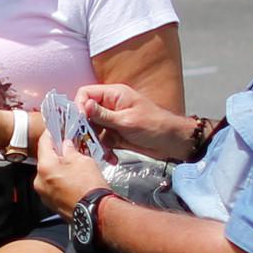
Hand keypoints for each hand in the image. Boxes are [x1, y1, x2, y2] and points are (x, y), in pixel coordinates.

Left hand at [31, 128, 106, 215]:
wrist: (97, 213)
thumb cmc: (90, 186)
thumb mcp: (82, 160)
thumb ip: (70, 150)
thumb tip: (66, 145)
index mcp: (45, 167)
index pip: (43, 143)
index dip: (51, 133)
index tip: (56, 129)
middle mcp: (40, 181)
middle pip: (46, 160)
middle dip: (56, 153)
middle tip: (68, 147)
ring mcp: (45, 195)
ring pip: (49, 174)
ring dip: (59, 168)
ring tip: (74, 164)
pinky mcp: (52, 204)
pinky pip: (54, 187)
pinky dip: (61, 181)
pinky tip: (74, 179)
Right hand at [76, 82, 196, 160]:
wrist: (172, 142)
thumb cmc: (154, 125)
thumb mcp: (126, 121)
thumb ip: (103, 115)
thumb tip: (84, 105)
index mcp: (114, 95)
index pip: (86, 93)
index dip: (79, 106)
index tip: (79, 122)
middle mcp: (111, 106)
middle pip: (87, 114)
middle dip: (86, 129)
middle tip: (86, 142)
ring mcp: (114, 121)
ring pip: (94, 130)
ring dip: (96, 143)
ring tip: (103, 153)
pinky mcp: (117, 134)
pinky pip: (103, 141)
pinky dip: (105, 150)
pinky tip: (111, 158)